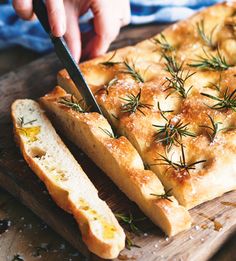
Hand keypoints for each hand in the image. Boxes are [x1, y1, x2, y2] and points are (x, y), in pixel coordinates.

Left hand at [13, 0, 130, 60]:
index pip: (107, 33)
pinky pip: (118, 8)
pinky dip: (106, 17)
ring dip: (104, 28)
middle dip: (99, 40)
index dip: (96, 50)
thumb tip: (75, 57)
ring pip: (120, 17)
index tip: (85, 59)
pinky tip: (92, 17)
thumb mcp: (62, 7)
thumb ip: (70, 35)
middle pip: (115, 27)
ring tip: (87, 32)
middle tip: (83, 48)